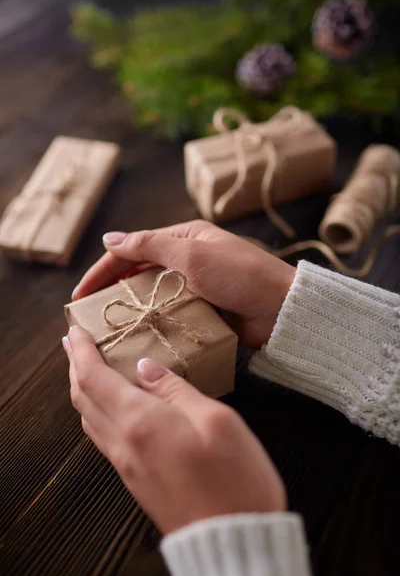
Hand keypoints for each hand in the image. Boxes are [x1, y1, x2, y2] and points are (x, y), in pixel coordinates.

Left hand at [63, 326, 285, 534]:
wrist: (231, 540)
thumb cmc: (233, 479)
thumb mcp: (216, 419)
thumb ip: (176, 390)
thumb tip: (146, 368)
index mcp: (140, 421)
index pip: (94, 377)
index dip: (80, 351)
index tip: (74, 330)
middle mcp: (123, 443)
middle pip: (83, 398)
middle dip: (74, 366)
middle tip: (73, 343)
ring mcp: (127, 465)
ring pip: (90, 420)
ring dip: (83, 390)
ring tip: (88, 369)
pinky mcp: (136, 480)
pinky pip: (104, 438)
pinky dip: (97, 412)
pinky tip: (112, 407)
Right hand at [72, 221, 294, 348]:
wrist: (282, 309)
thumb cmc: (241, 275)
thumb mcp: (192, 254)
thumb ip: (150, 245)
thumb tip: (110, 238)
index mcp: (185, 239)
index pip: (133, 249)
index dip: (104, 270)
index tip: (81, 294)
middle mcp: (188, 261)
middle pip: (140, 274)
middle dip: (114, 291)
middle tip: (90, 315)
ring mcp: (196, 288)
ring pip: (154, 298)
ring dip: (133, 310)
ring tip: (109, 329)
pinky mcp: (204, 311)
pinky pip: (172, 316)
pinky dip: (155, 324)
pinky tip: (139, 337)